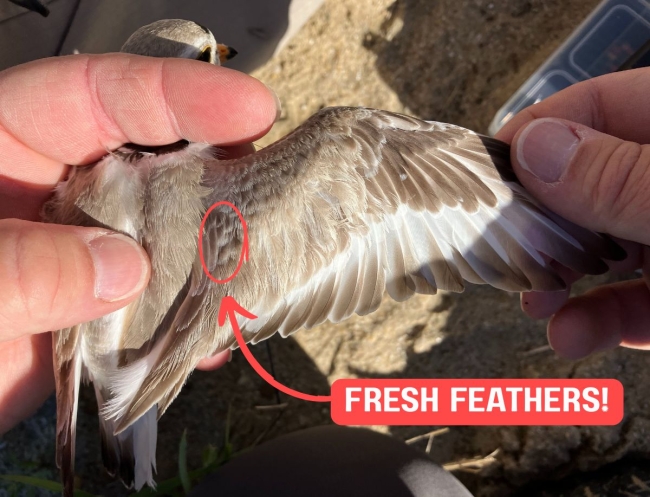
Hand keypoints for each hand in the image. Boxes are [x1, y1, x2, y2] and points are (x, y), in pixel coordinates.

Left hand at [0, 53, 277, 433]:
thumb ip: (18, 267)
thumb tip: (122, 269)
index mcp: (5, 147)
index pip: (99, 94)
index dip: (178, 96)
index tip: (252, 110)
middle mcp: (56, 192)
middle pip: (153, 163)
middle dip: (217, 173)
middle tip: (272, 190)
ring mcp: (80, 254)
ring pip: (165, 239)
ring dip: (214, 256)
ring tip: (260, 267)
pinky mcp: (93, 312)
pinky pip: (155, 308)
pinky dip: (188, 327)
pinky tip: (211, 344)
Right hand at [496, 68, 649, 360]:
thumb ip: (621, 176)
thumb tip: (535, 147)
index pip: (593, 111)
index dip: (533, 138)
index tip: (483, 175)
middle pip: (585, 188)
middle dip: (537, 225)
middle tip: (497, 247)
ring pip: (604, 252)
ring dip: (560, 283)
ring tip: (532, 302)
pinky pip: (634, 303)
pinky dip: (599, 322)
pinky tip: (571, 337)